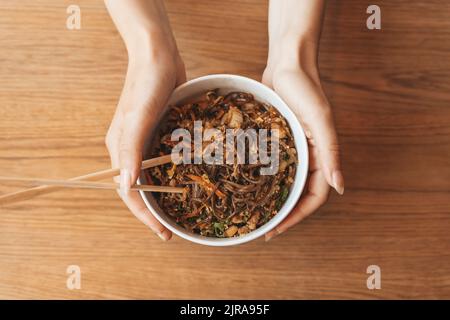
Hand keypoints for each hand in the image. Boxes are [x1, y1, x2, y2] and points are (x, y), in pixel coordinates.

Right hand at [106, 40, 185, 240]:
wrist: (158, 54)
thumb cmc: (147, 83)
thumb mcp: (139, 116)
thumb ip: (133, 149)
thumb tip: (128, 185)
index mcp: (120, 149)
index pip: (129, 192)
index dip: (145, 215)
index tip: (162, 233)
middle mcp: (131, 149)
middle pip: (140, 189)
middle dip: (154, 211)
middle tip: (173, 228)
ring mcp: (146, 141)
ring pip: (153, 177)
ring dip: (164, 195)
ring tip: (181, 212)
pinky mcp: (160, 132)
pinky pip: (164, 161)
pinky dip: (174, 175)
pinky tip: (189, 181)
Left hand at [262, 41, 343, 240]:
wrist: (287, 62)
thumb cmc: (305, 87)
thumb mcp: (319, 118)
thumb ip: (329, 151)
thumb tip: (340, 186)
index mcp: (320, 155)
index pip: (315, 195)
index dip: (298, 215)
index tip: (278, 229)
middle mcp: (307, 155)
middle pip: (298, 193)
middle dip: (283, 213)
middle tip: (262, 228)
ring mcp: (291, 148)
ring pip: (284, 181)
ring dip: (272, 198)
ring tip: (253, 212)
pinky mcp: (277, 138)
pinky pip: (271, 164)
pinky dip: (262, 177)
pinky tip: (245, 184)